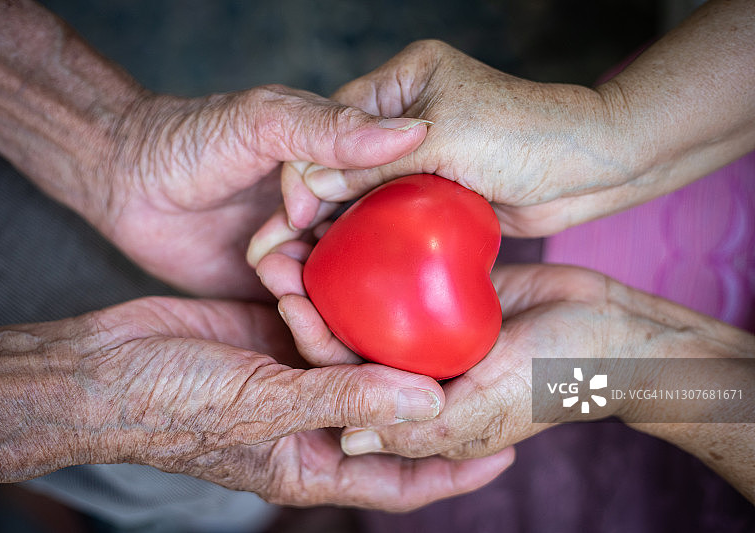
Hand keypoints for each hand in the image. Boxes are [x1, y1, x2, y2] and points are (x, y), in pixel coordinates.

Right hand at [0, 296, 515, 509]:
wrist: (101, 366)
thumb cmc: (171, 405)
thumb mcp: (263, 407)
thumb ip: (346, 403)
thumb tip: (430, 407)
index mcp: (311, 460)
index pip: (400, 477)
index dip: (455, 470)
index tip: (509, 450)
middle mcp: (311, 420)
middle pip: (389, 412)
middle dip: (432, 388)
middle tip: (490, 361)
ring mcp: (294, 375)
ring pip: (358, 355)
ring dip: (383, 328)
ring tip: (439, 300)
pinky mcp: (274, 335)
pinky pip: (323, 318)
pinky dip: (341, 298)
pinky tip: (370, 270)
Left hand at [95, 86, 429, 298]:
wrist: (124, 183)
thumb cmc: (190, 139)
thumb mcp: (263, 121)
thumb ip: (330, 131)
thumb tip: (412, 134)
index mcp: (340, 167)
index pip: (390, 197)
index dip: (382, 213)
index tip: (356, 221)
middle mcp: (332, 213)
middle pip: (373, 249)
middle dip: (352, 259)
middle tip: (309, 250)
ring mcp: (308, 254)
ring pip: (345, 286)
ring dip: (320, 286)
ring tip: (277, 271)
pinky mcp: (281, 291)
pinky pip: (310, 314)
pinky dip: (304, 314)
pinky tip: (282, 300)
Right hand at [250, 12, 754, 260]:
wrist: (588, 167)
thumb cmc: (525, 136)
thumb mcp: (445, 138)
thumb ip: (376, 162)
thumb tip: (311, 187)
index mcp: (403, 81)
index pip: (335, 123)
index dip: (309, 165)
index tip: (294, 210)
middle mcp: (405, 115)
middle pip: (343, 158)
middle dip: (318, 197)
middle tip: (290, 241)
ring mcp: (419, 154)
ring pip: (363, 188)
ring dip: (340, 220)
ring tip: (311, 257)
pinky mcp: (434, 189)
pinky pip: (389, 210)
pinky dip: (370, 232)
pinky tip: (348, 259)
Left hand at [253, 251, 754, 500]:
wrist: (613, 330)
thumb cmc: (560, 375)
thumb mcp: (491, 407)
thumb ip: (423, 428)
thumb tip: (346, 442)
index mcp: (408, 406)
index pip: (342, 376)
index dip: (308, 337)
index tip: (286, 291)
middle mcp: (408, 368)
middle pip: (342, 331)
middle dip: (306, 293)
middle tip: (275, 247)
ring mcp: (424, 329)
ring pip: (364, 297)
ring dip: (332, 264)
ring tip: (302, 220)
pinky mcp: (441, 293)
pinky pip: (398, 270)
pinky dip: (374, 245)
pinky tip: (351, 209)